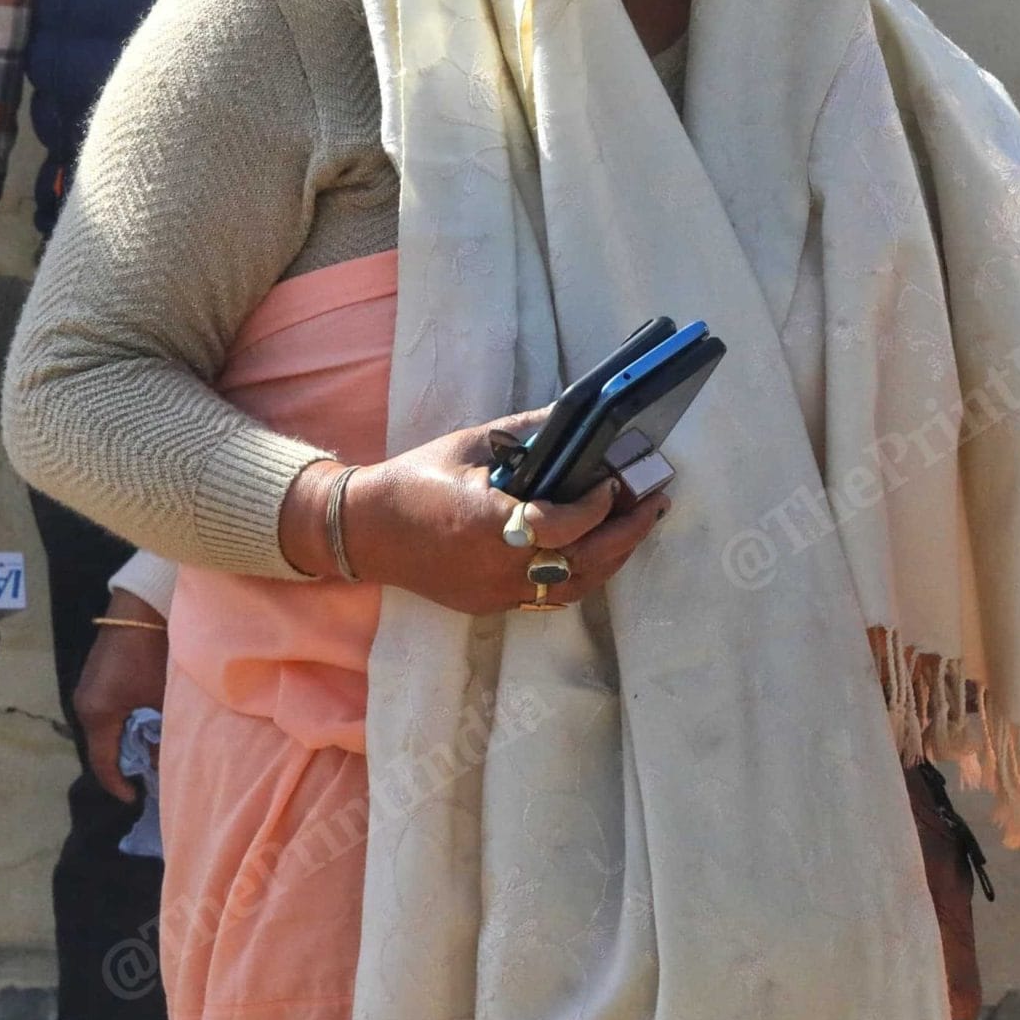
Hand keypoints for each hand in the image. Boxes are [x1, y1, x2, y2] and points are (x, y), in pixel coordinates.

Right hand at [74, 590, 166, 803]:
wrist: (142, 608)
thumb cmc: (155, 653)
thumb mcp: (163, 697)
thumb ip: (163, 731)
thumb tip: (164, 759)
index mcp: (98, 714)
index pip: (102, 761)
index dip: (118, 783)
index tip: (134, 798)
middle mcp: (84, 705)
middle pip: (101, 746)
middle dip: (124, 763)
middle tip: (148, 777)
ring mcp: (87, 690)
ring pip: (105, 729)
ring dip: (125, 742)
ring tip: (150, 754)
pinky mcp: (96, 678)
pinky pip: (107, 712)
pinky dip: (123, 724)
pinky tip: (145, 726)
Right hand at [277, 411, 670, 616]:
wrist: (364, 530)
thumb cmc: (416, 479)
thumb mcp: (470, 444)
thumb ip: (526, 431)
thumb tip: (576, 413)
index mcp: (485, 522)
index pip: (560, 525)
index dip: (597, 506)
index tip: (614, 482)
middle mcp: (494, 566)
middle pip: (580, 563)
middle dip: (626, 534)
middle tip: (655, 503)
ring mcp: (494, 592)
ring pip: (574, 587)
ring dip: (613, 557)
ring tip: (638, 524)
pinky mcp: (491, 605)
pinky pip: (551, 597)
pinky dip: (583, 575)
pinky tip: (601, 548)